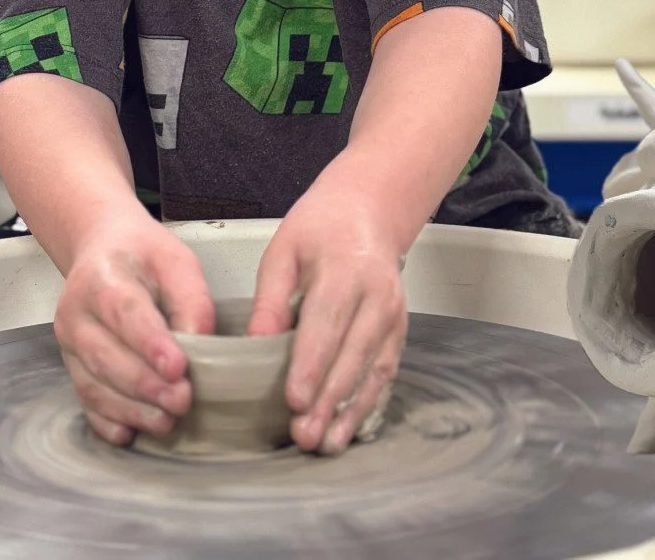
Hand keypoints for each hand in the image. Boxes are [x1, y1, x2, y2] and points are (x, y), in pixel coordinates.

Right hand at [54, 215, 214, 446]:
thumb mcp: (176, 261)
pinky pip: (84, 399)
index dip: (150, 343)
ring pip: (94, 384)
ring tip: (166, 422)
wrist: (102, 248)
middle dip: (146, 385)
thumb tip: (202, 346)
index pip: (125, 313)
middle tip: (183, 401)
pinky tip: (129, 433)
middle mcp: (76, 311)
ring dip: (130, 409)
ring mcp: (69, 342)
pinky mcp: (71, 365)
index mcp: (102, 276)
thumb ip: (191, 300)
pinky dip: (105, 421)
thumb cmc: (143, 256)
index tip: (178, 368)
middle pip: (106, 356)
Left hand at [247, 183, 406, 455]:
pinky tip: (349, 427)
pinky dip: (368, 402)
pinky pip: (385, 371)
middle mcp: (376, 294)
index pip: (327, 322)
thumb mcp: (283, 251)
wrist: (367, 211)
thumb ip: (270, 299)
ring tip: (327, 444)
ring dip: (350, 411)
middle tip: (304, 435)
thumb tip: (255, 345)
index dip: (311, 364)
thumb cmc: (319, 229)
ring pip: (373, 370)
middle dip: (328, 399)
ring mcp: (393, 314)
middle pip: (352, 353)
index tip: (294, 399)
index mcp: (344, 269)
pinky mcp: (399, 330)